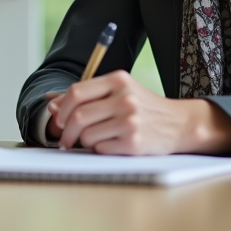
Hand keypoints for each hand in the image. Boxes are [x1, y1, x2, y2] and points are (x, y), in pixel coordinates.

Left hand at [44, 70, 230, 155]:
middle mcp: (125, 98)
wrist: (178, 124)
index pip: (76, 93)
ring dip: (86, 141)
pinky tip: (113, 144)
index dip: (62, 109)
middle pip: (78, 116)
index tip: (59, 119)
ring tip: (99, 138)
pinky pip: (100, 149)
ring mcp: (130, 121)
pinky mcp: (134, 143)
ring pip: (87, 135)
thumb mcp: (119, 92)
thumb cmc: (143, 107)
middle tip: (66, 139)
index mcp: (118, 80)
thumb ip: (87, 96)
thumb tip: (51, 104)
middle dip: (66, 132)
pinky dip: (101, 149)